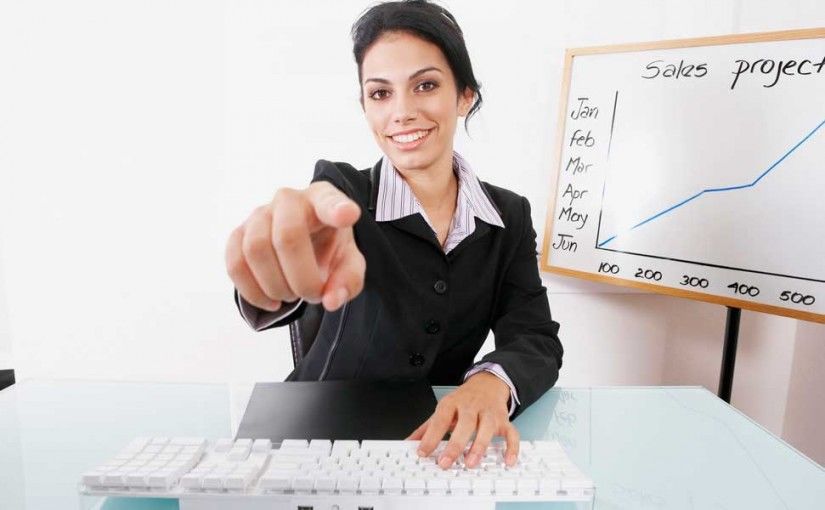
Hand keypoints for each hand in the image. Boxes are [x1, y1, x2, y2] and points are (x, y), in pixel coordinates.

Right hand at [225, 181, 365, 311]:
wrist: (302, 242)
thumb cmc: (327, 247)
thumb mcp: (349, 263)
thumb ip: (348, 281)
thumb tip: (330, 301)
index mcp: (322, 199)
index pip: (328, 200)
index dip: (336, 208)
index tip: (348, 214)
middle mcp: (288, 200)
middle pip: (287, 236)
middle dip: (301, 278)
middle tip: (312, 295)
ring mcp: (259, 214)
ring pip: (256, 250)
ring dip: (275, 286)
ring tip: (290, 296)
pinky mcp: (238, 234)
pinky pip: (235, 263)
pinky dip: (252, 291)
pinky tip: (270, 301)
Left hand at [406, 371, 518, 468]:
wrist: (487, 384)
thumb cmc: (463, 401)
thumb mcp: (443, 410)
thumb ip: (427, 428)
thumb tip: (409, 443)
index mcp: (452, 403)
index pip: (440, 419)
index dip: (431, 436)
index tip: (422, 452)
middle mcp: (471, 407)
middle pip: (464, 423)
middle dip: (455, 444)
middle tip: (445, 462)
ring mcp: (489, 413)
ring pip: (487, 428)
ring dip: (479, 446)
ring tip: (471, 463)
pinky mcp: (504, 420)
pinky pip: (511, 433)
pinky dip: (511, 448)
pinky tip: (507, 461)